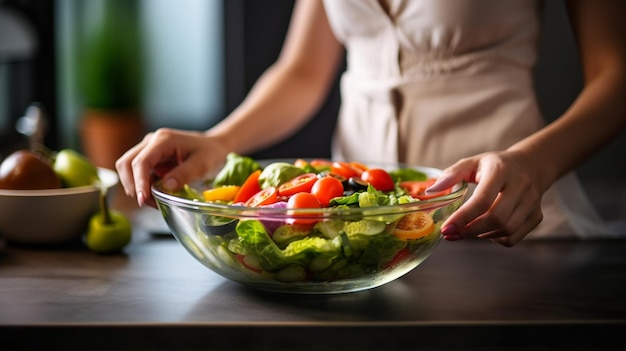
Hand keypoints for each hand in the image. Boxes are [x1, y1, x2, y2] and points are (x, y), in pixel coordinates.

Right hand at [115, 128, 228, 207]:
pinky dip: (143, 186)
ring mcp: (149, 149)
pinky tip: (156, 196)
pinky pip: (138, 174)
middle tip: (147, 203)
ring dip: (136, 187)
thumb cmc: (210, 153)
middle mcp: (151, 142)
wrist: (214, 147)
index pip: (141, 161)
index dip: (139, 182)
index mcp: (163, 140)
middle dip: (133, 185)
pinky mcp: (150, 159)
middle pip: (126, 163)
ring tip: (154, 201)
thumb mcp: (202, 164)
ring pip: (128, 169)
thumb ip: (184, 174)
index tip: (142, 199)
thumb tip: (166, 187)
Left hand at [426, 151, 543, 246]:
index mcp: (501, 171)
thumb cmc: (494, 166)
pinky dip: (495, 239)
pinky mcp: (537, 216)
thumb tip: (430, 191)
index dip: (463, 218)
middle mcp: (521, 186)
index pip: (483, 199)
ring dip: (481, 235)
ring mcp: (532, 202)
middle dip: (470, 230)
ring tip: (467, 229)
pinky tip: (485, 230)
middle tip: (451, 234)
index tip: (446, 229)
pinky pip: (513, 238)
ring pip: (506, 230)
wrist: (530, 166)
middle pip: (496, 218)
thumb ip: (450, 175)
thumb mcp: (472, 163)